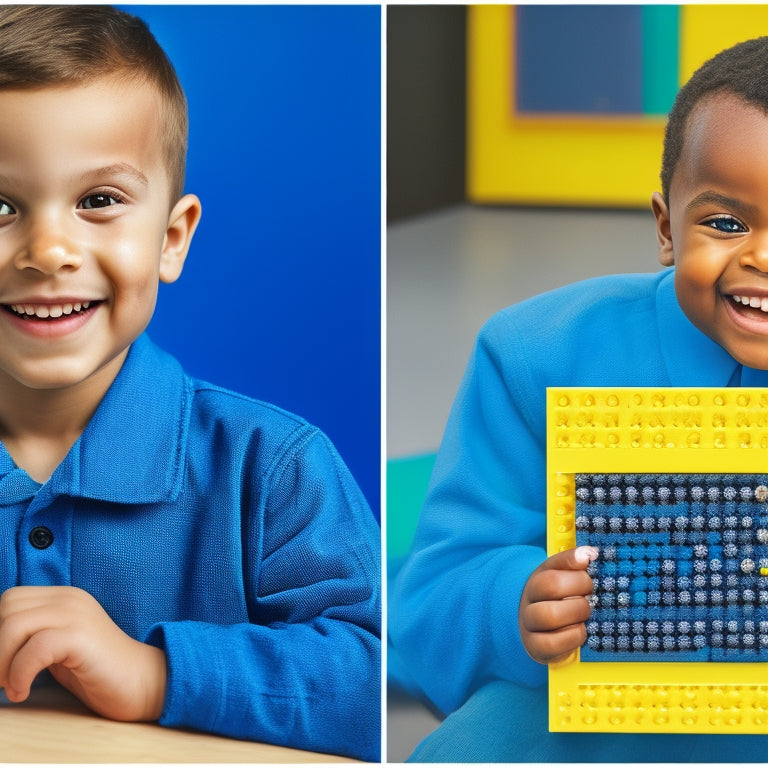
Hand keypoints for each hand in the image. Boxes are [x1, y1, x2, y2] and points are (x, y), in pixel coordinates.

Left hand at [0, 586, 165, 720]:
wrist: (142, 682)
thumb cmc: (98, 671)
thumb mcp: (58, 646)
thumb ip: (31, 637)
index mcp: (63, 597)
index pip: (10, 600)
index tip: (2, 666)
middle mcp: (70, 598)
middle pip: (7, 608)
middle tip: (3, 679)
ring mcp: (77, 614)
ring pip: (13, 625)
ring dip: (2, 663)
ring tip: (12, 686)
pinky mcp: (81, 637)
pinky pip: (34, 648)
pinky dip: (19, 674)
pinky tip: (23, 691)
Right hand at [518, 546, 597, 663]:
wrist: (536, 627)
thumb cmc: (558, 600)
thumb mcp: (562, 577)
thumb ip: (575, 563)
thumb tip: (591, 553)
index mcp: (538, 577)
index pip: (555, 565)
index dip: (575, 565)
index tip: (589, 567)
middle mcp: (530, 597)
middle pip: (550, 585)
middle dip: (579, 588)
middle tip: (589, 595)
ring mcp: (529, 622)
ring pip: (549, 614)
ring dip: (575, 613)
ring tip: (585, 615)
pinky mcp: (535, 646)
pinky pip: (551, 643)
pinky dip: (572, 637)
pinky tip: (579, 631)